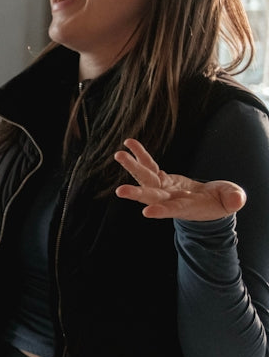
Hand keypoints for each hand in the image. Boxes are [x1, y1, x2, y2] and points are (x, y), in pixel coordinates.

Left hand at [114, 137, 245, 220]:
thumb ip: (233, 199)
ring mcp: (163, 188)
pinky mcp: (162, 178)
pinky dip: (140, 155)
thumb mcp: (230, 200)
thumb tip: (237, 200)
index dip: (161, 211)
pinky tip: (129, 144)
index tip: (148, 212)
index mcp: (186, 208)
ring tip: (119, 154)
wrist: (208, 201)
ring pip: (145, 178)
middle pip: (151, 196)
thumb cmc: (220, 202)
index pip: (173, 209)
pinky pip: (149, 165)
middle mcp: (169, 199)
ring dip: (132, 167)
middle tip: (120, 191)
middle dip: (136, 194)